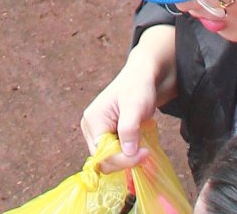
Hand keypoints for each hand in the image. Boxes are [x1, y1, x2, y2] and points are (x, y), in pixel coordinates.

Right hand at [80, 54, 161, 170]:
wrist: (143, 77)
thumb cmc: (138, 87)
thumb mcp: (135, 106)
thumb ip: (129, 129)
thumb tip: (128, 152)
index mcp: (93, 120)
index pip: (102, 154)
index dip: (123, 159)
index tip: (144, 153)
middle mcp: (91, 128)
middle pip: (104, 159)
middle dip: (125, 160)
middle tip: (145, 152)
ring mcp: (98, 132)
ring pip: (110, 159)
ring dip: (127, 158)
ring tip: (142, 147)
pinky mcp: (107, 135)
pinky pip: (115, 154)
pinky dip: (128, 154)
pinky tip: (139, 145)